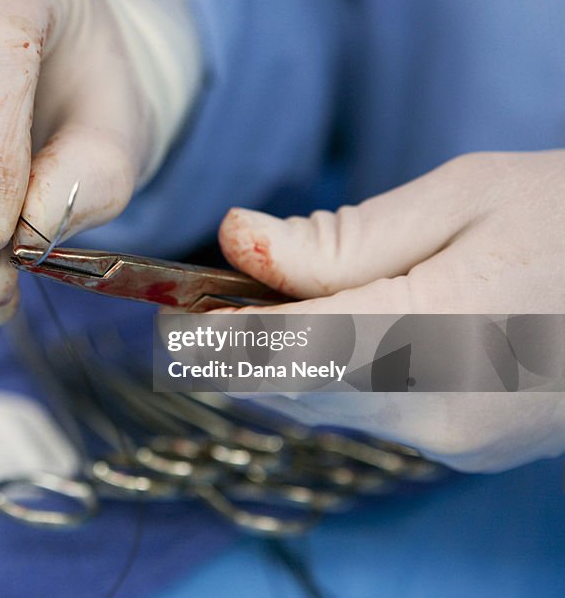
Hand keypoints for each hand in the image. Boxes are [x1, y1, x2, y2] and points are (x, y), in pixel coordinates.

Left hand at [217, 151, 564, 470]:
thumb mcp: (461, 199)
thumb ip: (339, 238)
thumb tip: (236, 240)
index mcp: (432, 341)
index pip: (277, 352)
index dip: (212, 334)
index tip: (178, 307)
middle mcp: (437, 416)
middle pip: (289, 387)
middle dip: (244, 341)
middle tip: (229, 287)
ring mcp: (456, 444)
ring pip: (323, 404)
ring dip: (289, 357)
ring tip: (298, 294)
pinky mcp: (469, 449)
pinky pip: (369, 413)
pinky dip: (339, 372)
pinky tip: (357, 324)